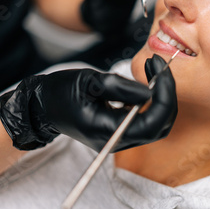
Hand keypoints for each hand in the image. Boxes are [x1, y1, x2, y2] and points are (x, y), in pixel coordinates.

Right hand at [0, 61, 176, 151]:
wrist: (42, 106)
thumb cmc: (60, 92)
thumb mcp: (89, 82)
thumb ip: (121, 88)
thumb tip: (150, 92)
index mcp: (108, 131)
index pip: (152, 122)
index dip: (164, 95)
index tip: (161, 69)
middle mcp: (117, 141)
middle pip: (160, 125)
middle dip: (167, 94)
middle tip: (160, 67)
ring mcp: (119, 138)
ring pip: (157, 124)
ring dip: (162, 97)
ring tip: (155, 70)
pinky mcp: (120, 131)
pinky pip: (146, 120)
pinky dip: (153, 101)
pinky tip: (148, 80)